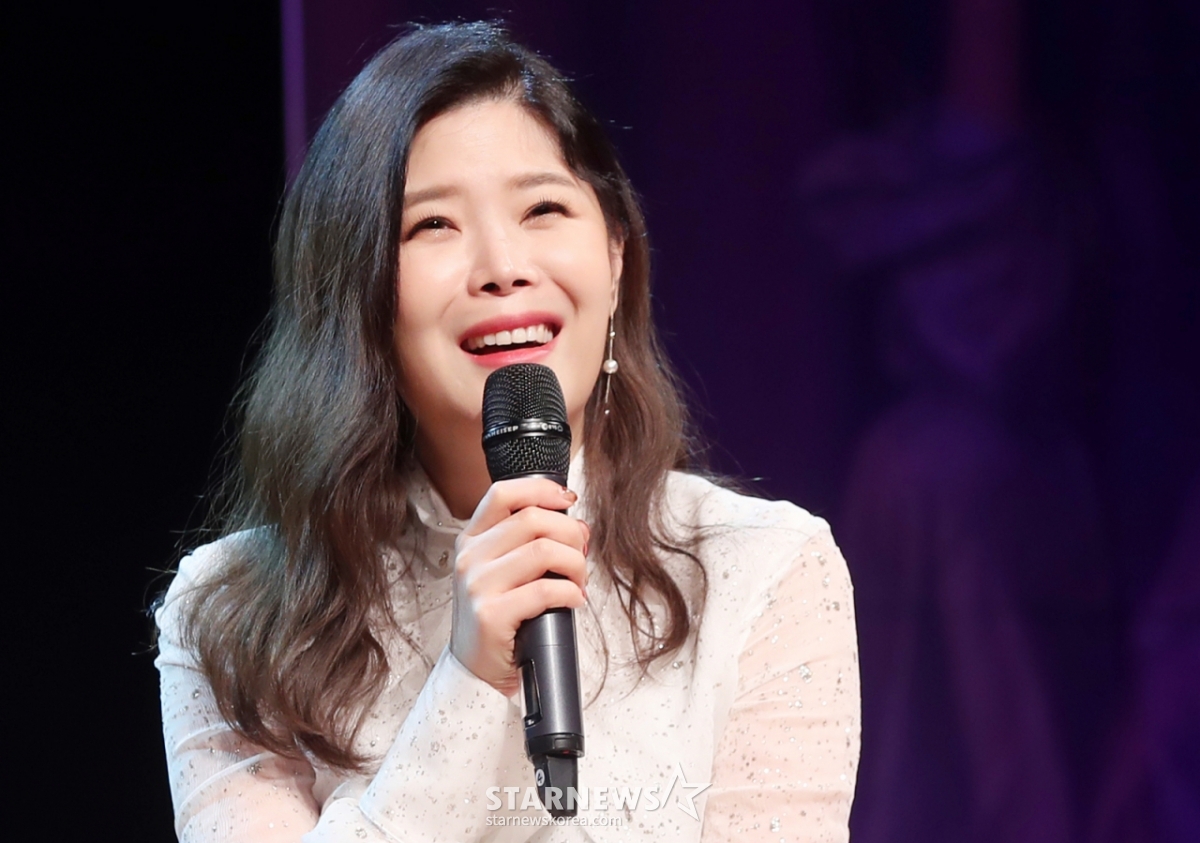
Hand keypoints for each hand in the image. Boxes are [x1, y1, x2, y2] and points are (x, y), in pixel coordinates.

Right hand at [450, 477, 589, 695]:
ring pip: (543, 550)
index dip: (541, 490)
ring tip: (578, 582)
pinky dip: (571, 593)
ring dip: (575, 565)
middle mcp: (470, 557)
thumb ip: (528, 543)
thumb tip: (576, 526)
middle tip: (581, 555)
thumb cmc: (498, 619)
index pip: (503, 494)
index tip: (567, 500)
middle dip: (570, 534)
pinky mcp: (490, 614)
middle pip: (533, 519)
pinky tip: (574, 600)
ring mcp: (477, 585)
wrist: (476, 671)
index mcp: (471, 540)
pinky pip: (545, 590)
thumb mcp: (502, 572)